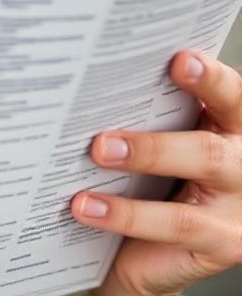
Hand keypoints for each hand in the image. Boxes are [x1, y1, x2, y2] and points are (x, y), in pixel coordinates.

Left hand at [71, 51, 241, 295]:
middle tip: (106, 133)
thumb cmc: (148, 186)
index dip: (209, 77)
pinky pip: (177, 224)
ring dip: (145, 157)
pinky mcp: (223, 242)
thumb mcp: (152, 146)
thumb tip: (89, 85)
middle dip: (160, 131)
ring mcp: (238, 204)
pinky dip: (125, 214)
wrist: (146, 254)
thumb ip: (141, 116)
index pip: (228, 95)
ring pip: (203, 168)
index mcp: (229, 126)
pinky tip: (86, 207)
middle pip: (213, 140)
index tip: (180, 59)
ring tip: (98, 153)